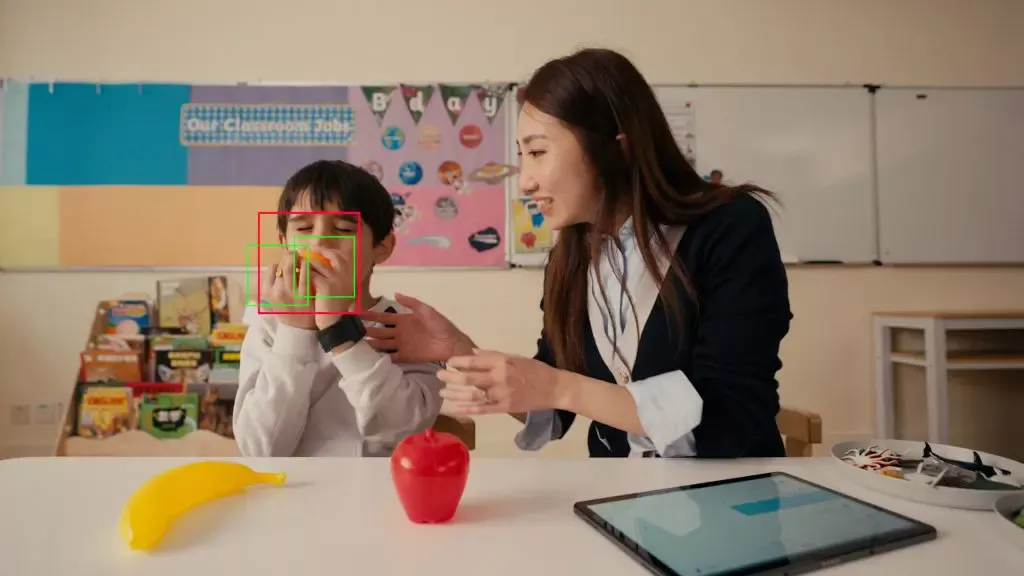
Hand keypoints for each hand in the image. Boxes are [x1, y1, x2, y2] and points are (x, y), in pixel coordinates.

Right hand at [261, 251, 314, 329]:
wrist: (301, 327)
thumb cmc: (288, 310)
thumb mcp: (271, 301)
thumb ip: (269, 286)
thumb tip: (270, 269)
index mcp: (267, 292)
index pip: (271, 269)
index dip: (278, 264)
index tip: (284, 264)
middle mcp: (276, 291)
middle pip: (281, 266)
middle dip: (288, 257)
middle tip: (294, 253)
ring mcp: (290, 293)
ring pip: (291, 268)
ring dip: (297, 259)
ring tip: (301, 256)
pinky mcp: (304, 294)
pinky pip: (304, 275)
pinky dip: (306, 266)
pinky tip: (309, 263)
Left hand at [305, 247, 354, 328]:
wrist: (334, 323)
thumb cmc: (333, 307)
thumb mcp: (339, 290)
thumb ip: (334, 277)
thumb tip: (319, 262)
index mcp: (350, 275)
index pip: (339, 256)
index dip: (327, 251)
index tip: (316, 251)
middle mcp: (346, 275)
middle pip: (331, 255)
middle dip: (317, 251)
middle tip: (305, 251)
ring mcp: (337, 280)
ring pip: (317, 263)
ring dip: (306, 262)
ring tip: (298, 263)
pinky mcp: (326, 286)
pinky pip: (311, 274)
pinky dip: (303, 274)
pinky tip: (297, 276)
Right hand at [360, 294, 472, 363]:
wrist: (451, 343)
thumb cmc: (440, 325)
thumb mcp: (426, 310)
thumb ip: (411, 303)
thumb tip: (395, 293)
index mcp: (403, 320)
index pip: (383, 317)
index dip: (370, 315)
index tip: (356, 314)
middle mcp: (399, 333)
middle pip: (379, 331)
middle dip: (366, 330)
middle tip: (351, 331)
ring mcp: (402, 345)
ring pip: (382, 344)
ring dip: (371, 344)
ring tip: (356, 345)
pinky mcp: (406, 357)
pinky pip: (391, 357)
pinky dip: (381, 358)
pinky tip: (370, 358)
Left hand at [436, 349, 567, 415]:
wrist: (554, 388)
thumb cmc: (534, 370)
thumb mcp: (514, 357)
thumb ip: (492, 355)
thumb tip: (472, 353)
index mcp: (502, 362)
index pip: (474, 361)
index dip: (458, 362)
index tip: (448, 362)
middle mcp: (500, 377)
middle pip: (469, 378)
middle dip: (451, 377)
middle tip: (438, 375)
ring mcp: (502, 394)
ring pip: (473, 395)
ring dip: (455, 394)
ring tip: (443, 393)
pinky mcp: (504, 407)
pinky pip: (482, 409)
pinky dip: (467, 409)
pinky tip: (456, 408)